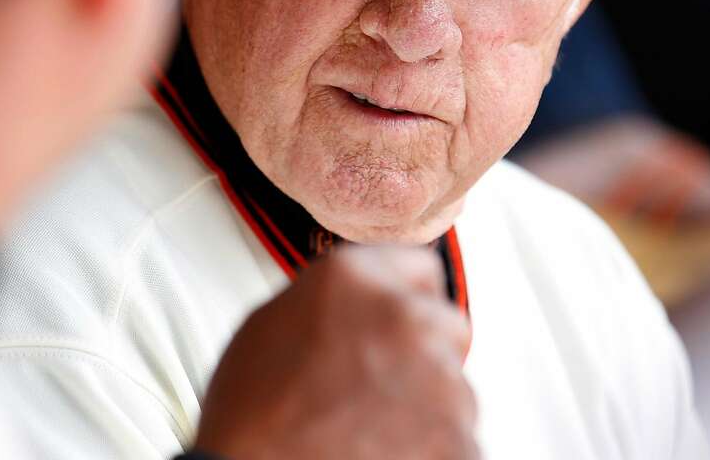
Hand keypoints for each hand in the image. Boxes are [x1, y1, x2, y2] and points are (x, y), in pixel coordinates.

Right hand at [192, 244, 478, 459]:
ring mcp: (438, 377)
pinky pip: (458, 435)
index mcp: (353, 279)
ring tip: (370, 428)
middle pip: (446, 325)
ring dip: (426, 401)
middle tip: (382, 386)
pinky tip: (386, 451)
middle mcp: (404, 317)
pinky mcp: (457, 436)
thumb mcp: (269, 326)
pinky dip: (433, 446)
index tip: (405, 319)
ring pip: (453, 385)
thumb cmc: (252, 419)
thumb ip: (332, 301)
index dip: (409, 298)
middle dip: (424, 352)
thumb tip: (358, 304)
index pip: (420, 267)